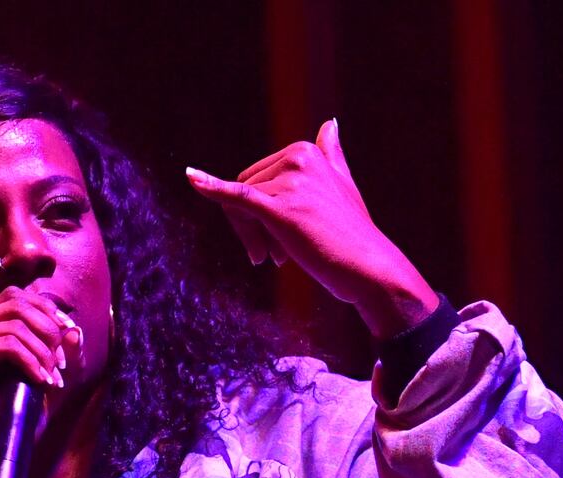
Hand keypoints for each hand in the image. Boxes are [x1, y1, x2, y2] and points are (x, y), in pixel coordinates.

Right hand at [0, 286, 79, 467]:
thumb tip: (75, 329)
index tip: (67, 336)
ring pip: (16, 324)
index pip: (14, 296)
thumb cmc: (4, 420)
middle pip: (16, 302)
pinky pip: (9, 345)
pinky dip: (31, 361)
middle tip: (60, 362)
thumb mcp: (37, 381)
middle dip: (47, 328)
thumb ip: (55, 355)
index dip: (46, 310)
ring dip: (43, 350)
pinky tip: (39, 381)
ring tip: (51, 377)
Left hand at [186, 119, 438, 338]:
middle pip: (241, 191)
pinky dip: (211, 188)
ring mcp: (289, 182)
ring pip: (239, 207)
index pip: (253, 179)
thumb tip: (330, 123)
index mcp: (304, 150)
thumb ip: (331, 155)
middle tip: (271, 257)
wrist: (370, 269)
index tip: (273, 241)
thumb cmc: (353, 233)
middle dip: (248, 227)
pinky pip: (237, 197)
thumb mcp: (343, 184)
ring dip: (250, 238)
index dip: (252, 213)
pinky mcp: (281, 208)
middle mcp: (297, 158)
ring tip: (273, 259)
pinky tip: (191, 178)